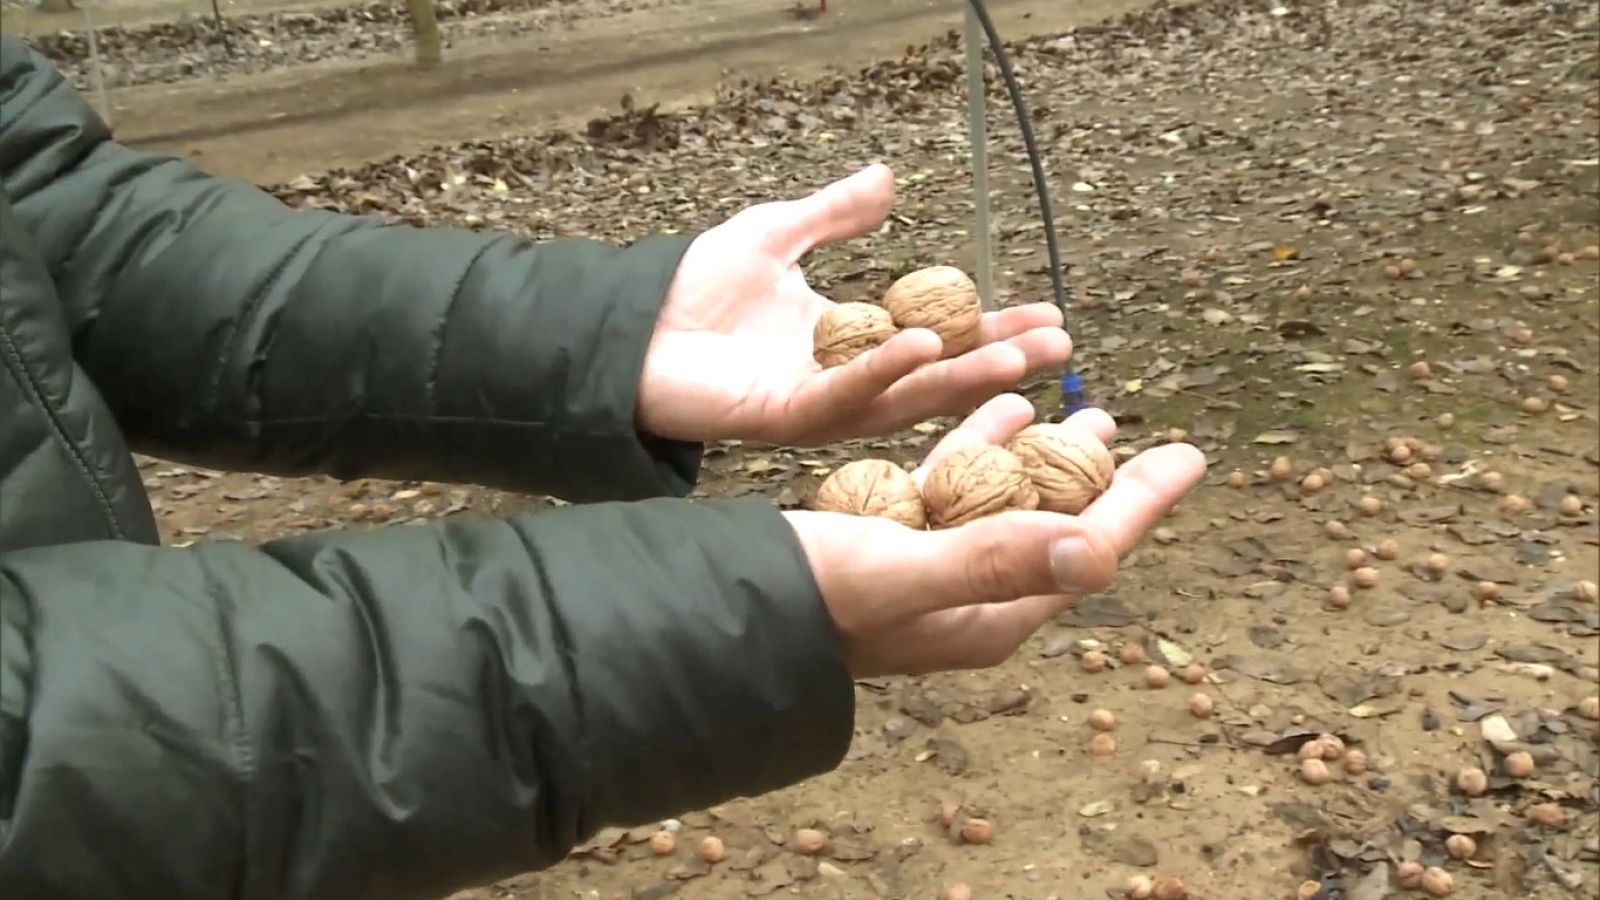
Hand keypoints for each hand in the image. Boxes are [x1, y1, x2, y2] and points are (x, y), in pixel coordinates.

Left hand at [636, 164, 1072, 445]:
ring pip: (903, 398)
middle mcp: (844, 381)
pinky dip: (884, 370)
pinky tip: (924, 345)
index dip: (990, 326)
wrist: (630, 323)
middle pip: (936, 378)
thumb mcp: (777, 233)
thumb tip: (889, 179)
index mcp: (851, 343)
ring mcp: (816, 404)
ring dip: (961, 377)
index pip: (937, 336)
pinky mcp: (782, 417)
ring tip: (1018, 356)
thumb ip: (835, 214)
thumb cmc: (693, 288)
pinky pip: (843, 395)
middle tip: (1059, 347)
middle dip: (998, 362)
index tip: (1047, 312)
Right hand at [782, 394, 1206, 675]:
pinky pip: (955, 493)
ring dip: (1040, 454)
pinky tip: (991, 412)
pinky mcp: (894, 548)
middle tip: (1124, 421)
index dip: (1141, 501)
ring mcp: (931, 574)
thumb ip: (993, 562)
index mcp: (988, 615)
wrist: (723, 616)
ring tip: (1071, 407)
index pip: (1087, 551)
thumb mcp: (898, 572)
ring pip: (1006, 504)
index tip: (1190, 455)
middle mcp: (969, 599)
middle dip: (1097, 474)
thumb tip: (1098, 551)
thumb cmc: (807, 600)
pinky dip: (978, 449)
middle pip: (1056, 525)